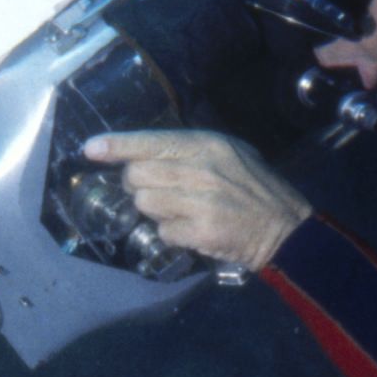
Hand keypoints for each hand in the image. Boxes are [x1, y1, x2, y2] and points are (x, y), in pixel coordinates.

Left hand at [81, 127, 310, 272]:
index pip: (150, 142)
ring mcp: (200, 201)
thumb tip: (142, 155)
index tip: (90, 149)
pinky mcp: (200, 231)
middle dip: (139, 186)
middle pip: (137, 175)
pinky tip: (191, 230)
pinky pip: (162, 231)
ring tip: (181, 212)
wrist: (285, 228)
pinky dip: (171, 234)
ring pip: (144, 203)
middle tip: (161, 192)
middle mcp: (200, 169)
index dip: (116, 146)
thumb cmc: (254, 189)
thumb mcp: (229, 154)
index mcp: (206, 145)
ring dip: (155, 211)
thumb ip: (189, 151)